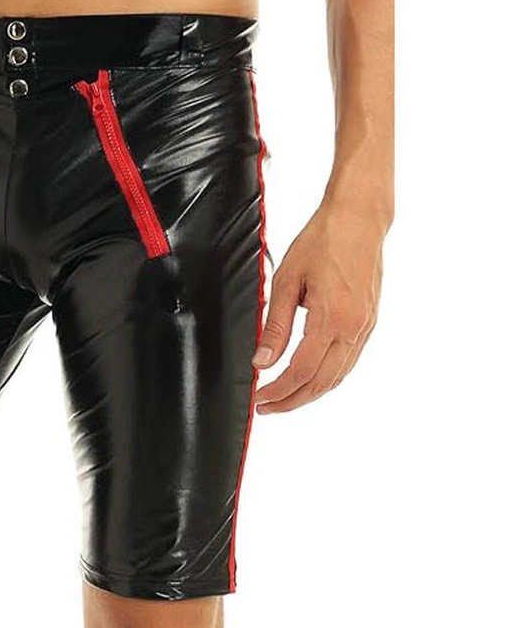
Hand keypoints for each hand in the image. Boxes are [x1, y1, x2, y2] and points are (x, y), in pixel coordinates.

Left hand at [252, 197, 385, 413]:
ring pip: (337, 376)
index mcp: (331, 318)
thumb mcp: (286, 281)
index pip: (301, 371)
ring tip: (284, 399)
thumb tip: (262, 361)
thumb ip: (275, 326)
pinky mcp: (369, 322)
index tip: (258, 399)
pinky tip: (309, 379)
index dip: (278, 391)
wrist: (358, 219)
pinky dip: (327, 377)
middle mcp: (354, 328)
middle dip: (291, 401)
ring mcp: (365, 327)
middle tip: (266, 408)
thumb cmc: (321, 241)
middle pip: (321, 382)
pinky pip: (348, 362)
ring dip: (310, 393)